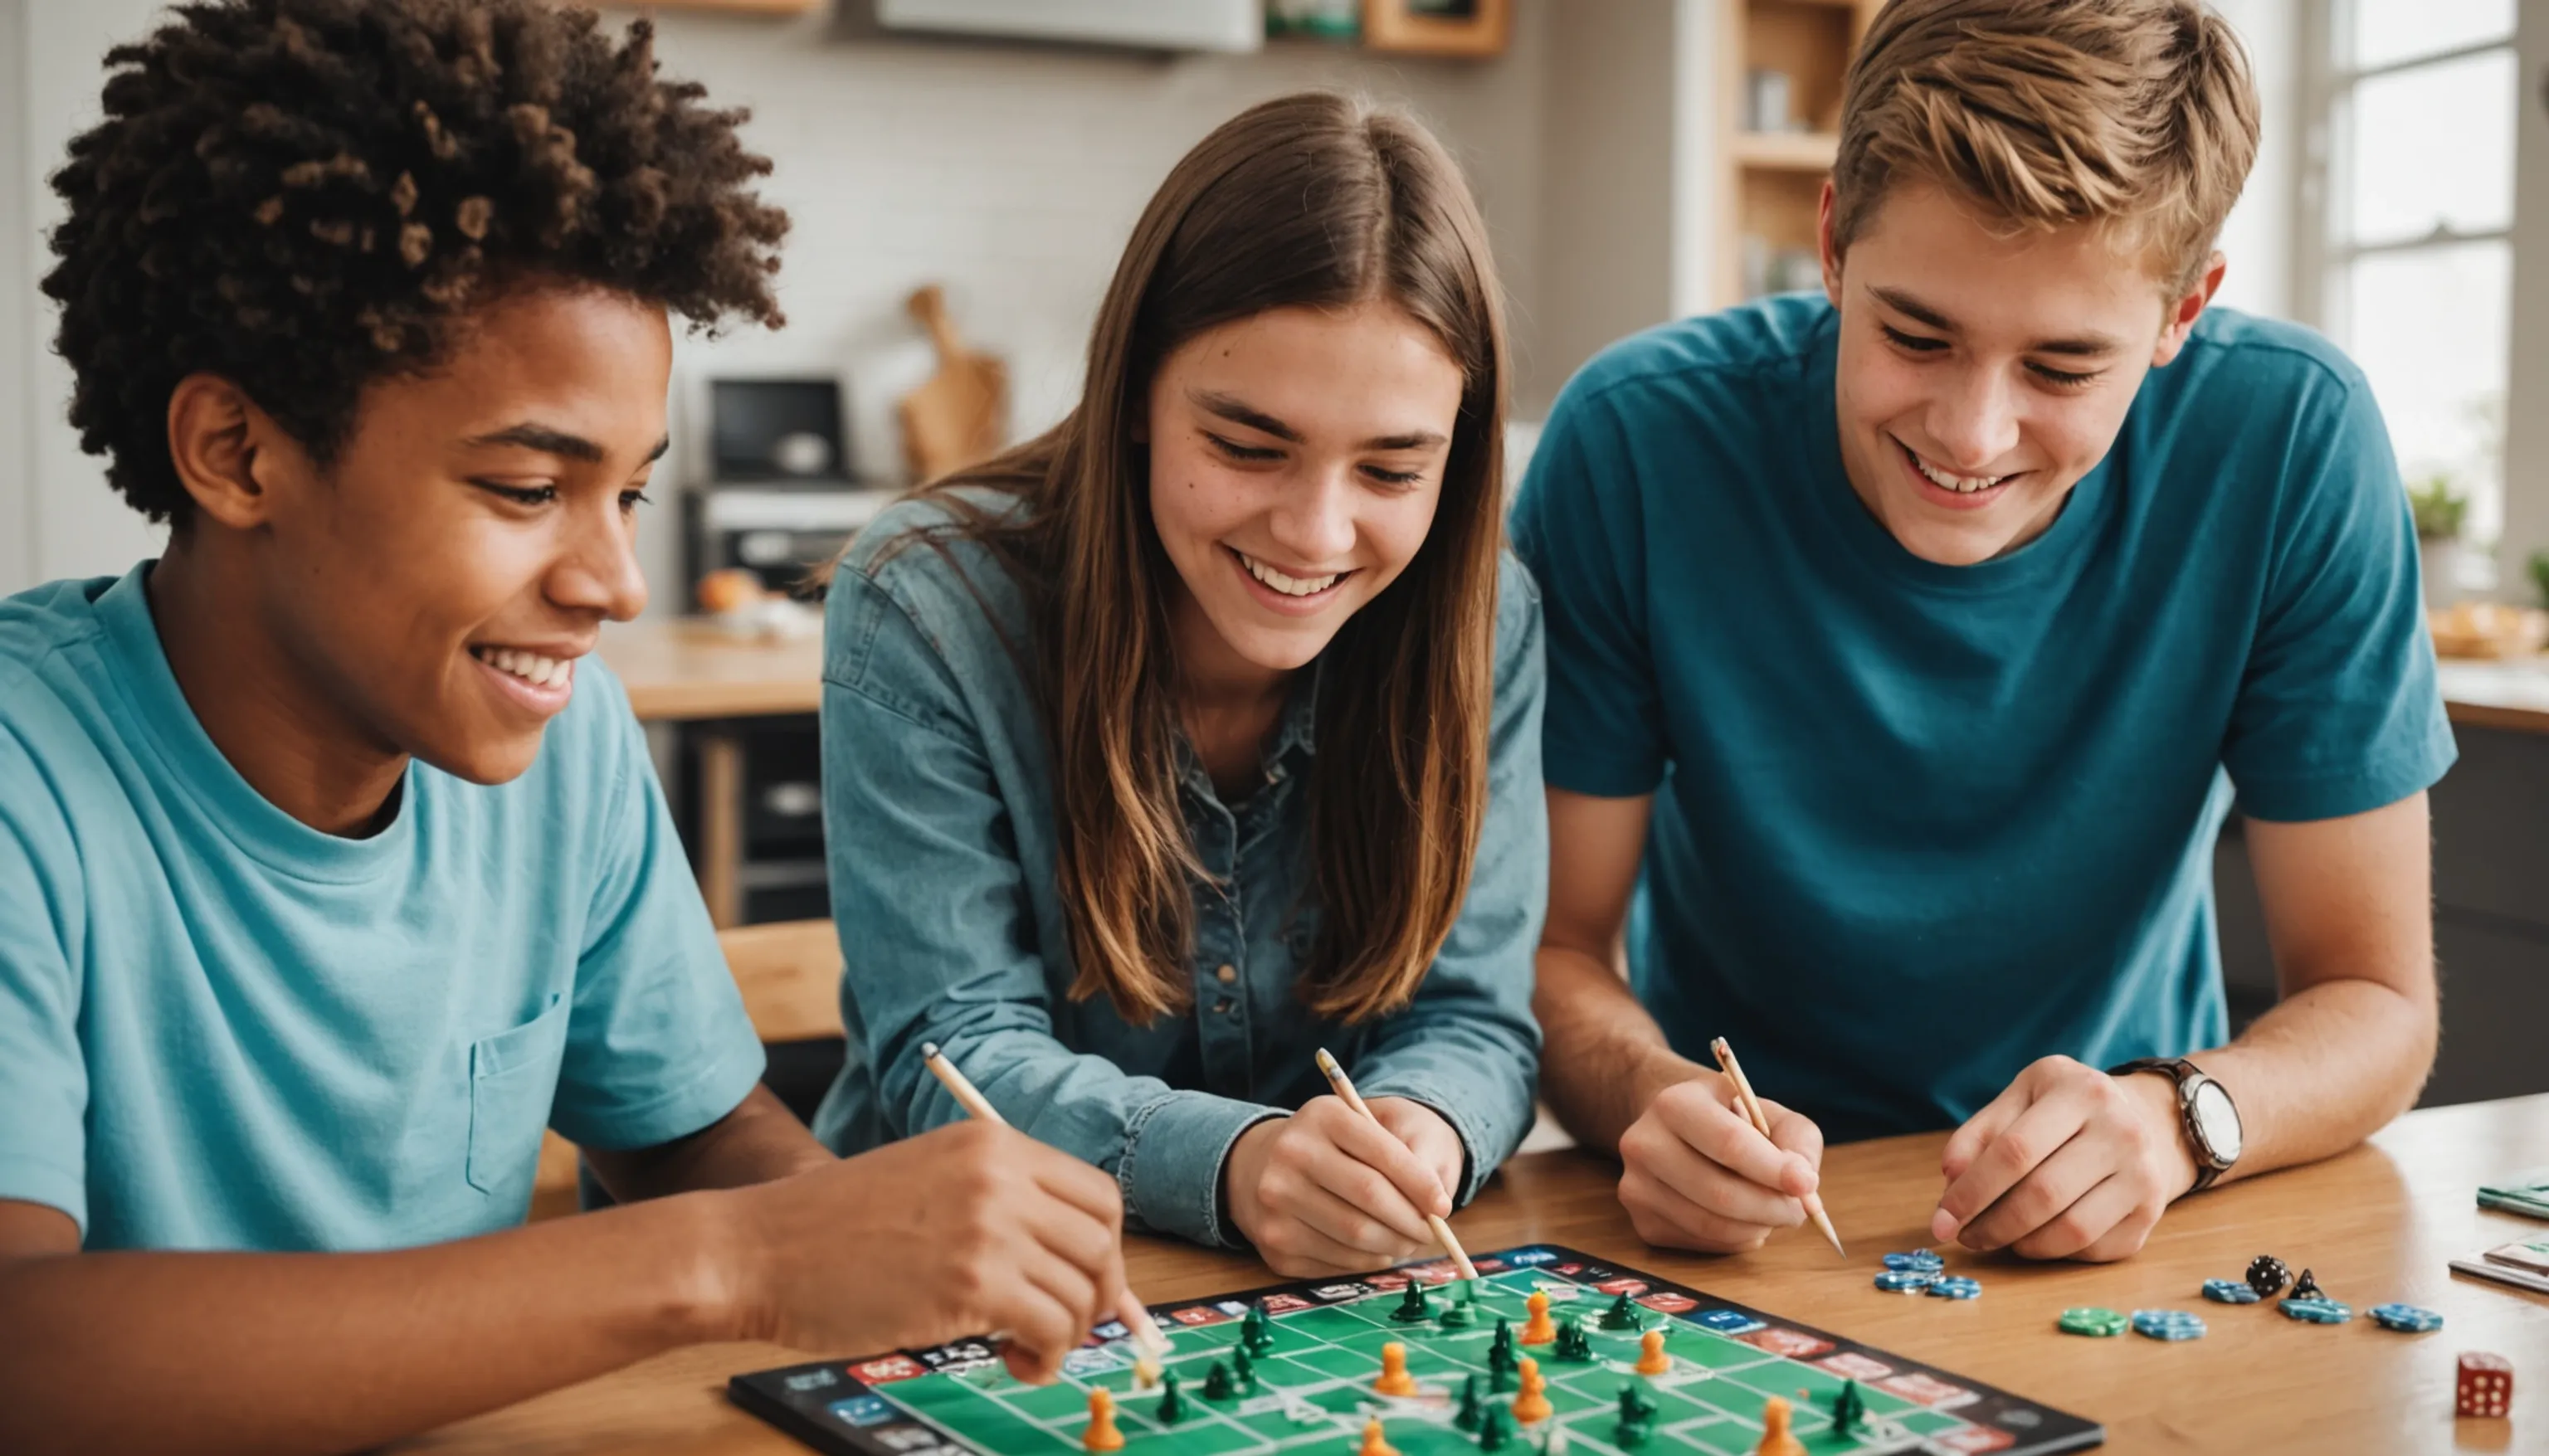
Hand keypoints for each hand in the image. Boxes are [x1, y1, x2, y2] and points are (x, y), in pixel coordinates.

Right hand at [719, 1120, 1129, 1382]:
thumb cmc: (831, 1230)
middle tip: (1065, 1326)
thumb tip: (1077, 1267)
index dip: (1103, 1250)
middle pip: (1101, 1242)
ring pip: (1082, 1291)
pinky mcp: (971, 1284)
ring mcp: (989, 1228)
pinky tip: (1014, 1363)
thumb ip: (1000, 1210)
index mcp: (992, 1145)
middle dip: (1098, 1296)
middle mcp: (1000, 1177)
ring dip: (1069, 1335)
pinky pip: (1051, 1329)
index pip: (1097, 1195)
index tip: (1086, 1285)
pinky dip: (1046, 1358)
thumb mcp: (928, 1183)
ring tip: (1027, 1350)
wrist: (759, 1250)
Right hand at [1225, 1096, 1454, 1276]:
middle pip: (1369, 1196)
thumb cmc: (1330, 1145)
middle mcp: (1291, 1154)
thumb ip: (1407, 1155)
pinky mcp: (1274, 1242)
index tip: (1443, 1205)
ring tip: (1406, 1240)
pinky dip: (1367, 1260)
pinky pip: (1336, 1261)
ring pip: (1355, 1236)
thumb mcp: (1365, 1127)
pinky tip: (1375, 1249)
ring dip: (1393, 1244)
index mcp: (1322, 1116)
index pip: (1382, 1152)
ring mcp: (1276, 1201)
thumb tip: (1437, 1206)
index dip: (1420, 1183)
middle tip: (1430, 1232)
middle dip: (1411, 1220)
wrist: (1259, 1165)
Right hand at [1616, 1070, 1822, 1252]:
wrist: (1673, 1127)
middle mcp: (1644, 1143)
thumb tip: (1804, 1186)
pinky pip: (1701, 1243)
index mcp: (1675, 1103)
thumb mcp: (1768, 1112)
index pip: (1728, 1144)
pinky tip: (1741, 1219)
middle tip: (1799, 1210)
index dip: (1773, 1170)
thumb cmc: (1730, 1120)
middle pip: (1719, 1193)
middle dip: (1772, 1207)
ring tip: (1771, 1211)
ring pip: (1711, 1225)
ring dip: (1757, 1226)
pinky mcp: (1642, 1221)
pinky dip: (1735, 1239)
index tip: (1807, 1185)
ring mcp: (1637, 1186)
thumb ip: (1797, 1140)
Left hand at [1932, 1056, 2198, 1261]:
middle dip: (1992, 1224)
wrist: (2147, 1120)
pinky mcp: (2151, 1212)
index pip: (2014, 1151)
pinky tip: (2034, 1238)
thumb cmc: (2067, 1108)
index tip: (1942, 1218)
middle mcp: (2122, 1132)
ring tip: (1994, 1238)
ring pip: (2071, 1230)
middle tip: (1964, 1236)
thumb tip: (1950, 1180)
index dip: (1972, 1191)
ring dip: (2020, 1244)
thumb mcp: (2023, 1097)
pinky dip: (2053, 1252)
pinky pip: (2092, 1248)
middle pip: (2042, 1195)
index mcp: (2080, 1092)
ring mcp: (2143, 1174)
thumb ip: (1980, 1132)